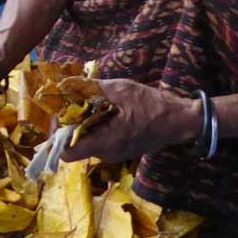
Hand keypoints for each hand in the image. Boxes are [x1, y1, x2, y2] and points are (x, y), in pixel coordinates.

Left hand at [61, 79, 200, 163]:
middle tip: (70, 104)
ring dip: (83, 124)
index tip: (57, 118)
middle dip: (69, 125)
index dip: (55, 137)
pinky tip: (102, 109)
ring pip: (87, 142)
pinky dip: (95, 127)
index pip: (66, 154)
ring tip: (87, 103)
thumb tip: (65, 84)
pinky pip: (99, 141)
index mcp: (104, 142)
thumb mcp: (120, 89)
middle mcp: (106, 153)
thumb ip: (90, 88)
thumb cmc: (152, 105)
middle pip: (75, 145)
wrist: (182, 120)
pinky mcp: (121, 149)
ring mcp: (115, 153)